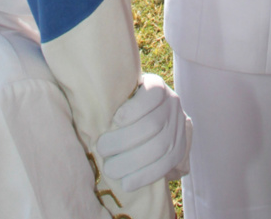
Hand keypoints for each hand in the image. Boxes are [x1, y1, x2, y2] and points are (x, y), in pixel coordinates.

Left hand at [97, 73, 190, 191]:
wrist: (159, 117)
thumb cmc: (130, 104)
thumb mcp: (126, 93)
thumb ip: (115, 97)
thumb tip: (91, 108)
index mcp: (157, 87)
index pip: (152, 94)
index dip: (134, 108)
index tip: (115, 119)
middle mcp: (172, 105)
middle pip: (153, 125)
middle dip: (125, 140)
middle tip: (102, 149)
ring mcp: (177, 128)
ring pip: (159, 147)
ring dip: (132, 161)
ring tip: (109, 169)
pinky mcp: (179, 150)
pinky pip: (165, 166)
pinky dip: (144, 176)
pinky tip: (126, 183)